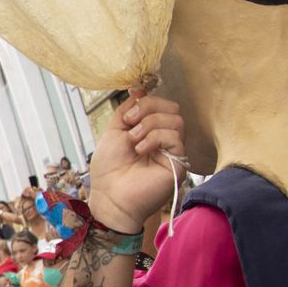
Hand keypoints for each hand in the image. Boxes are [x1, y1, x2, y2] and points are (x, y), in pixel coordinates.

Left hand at [87, 91, 185, 233]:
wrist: (109, 196)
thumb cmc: (109, 170)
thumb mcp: (113, 132)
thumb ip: (126, 110)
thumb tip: (139, 89)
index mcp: (151, 131)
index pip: (161, 104)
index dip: (146, 101)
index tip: (127, 114)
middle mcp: (165, 140)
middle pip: (173, 108)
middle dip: (149, 108)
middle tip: (131, 122)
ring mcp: (173, 152)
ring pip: (176, 120)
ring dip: (150, 125)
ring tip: (134, 141)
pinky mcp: (178, 164)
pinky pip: (175, 137)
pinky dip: (154, 138)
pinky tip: (141, 149)